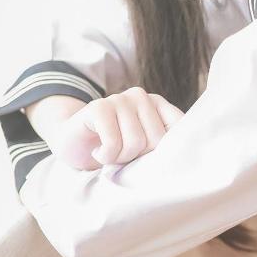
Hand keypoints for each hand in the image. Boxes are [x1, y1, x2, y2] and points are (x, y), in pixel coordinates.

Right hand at [48, 88, 184, 169]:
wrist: (73, 145)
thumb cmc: (113, 149)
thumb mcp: (144, 149)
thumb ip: (163, 145)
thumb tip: (183, 159)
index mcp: (158, 105)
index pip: (180, 127)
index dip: (167, 151)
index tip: (150, 159)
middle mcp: (142, 96)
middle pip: (157, 140)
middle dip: (138, 157)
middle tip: (122, 155)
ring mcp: (119, 98)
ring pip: (135, 143)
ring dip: (119, 158)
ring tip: (110, 153)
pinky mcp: (99, 107)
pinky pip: (113, 143)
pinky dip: (105, 156)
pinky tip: (98, 150)